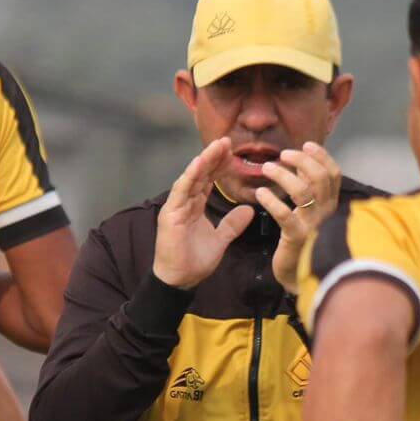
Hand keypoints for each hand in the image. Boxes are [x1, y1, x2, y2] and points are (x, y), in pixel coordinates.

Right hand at [152, 137, 254, 289]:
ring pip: (191, 177)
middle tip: (227, 140)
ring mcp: (176, 206)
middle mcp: (184, 202)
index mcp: (194, 206)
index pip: (208, 180)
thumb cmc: (194, 261)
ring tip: (218, 145)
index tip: (232, 152)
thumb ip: (232, 225)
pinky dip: (190, 176)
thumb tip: (249, 210)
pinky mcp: (171, 214)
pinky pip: (181, 191)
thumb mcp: (220, 240)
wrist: (180, 280)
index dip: (219, 166)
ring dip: (204, 160)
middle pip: (200, 174)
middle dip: (213, 157)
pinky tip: (200, 162)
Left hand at [256, 143, 341, 293]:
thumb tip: (301, 163)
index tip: (306, 144)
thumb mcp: (309, 213)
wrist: (298, 276)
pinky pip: (284, 214)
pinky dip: (270, 200)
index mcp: (330, 205)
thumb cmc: (301, 241)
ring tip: (267, 168)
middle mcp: (326, 212)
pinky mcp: (296, 237)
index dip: (322, 156)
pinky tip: (259, 193)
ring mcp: (313, 225)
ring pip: (303, 191)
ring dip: (283, 175)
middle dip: (301, 160)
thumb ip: (309, 191)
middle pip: (320, 177)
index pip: (334, 174)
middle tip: (282, 154)